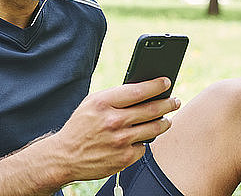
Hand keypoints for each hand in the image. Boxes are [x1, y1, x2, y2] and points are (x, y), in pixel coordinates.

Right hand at [49, 77, 180, 181]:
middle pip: (151, 110)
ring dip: (164, 122)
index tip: (167, 81)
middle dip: (168, 103)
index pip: (138, 91)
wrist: (65, 156)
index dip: (156, 85)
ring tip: (167, 119)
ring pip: (154, 129)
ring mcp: (120, 141)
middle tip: (175, 101)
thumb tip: (143, 90)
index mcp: (103, 103)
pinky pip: (144, 147)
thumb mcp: (92, 103)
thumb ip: (115, 96)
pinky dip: (144, 142)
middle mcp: (113, 121)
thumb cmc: (81, 126)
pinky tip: (141, 138)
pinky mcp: (124, 158)